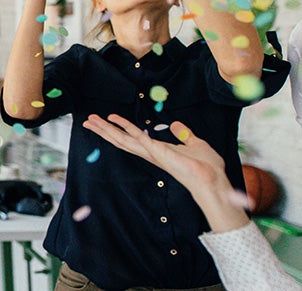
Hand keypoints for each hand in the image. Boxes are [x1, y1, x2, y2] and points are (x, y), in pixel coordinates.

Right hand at [82, 114, 226, 193]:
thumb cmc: (206, 167)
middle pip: (121, 140)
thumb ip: (184, 134)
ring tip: (92, 120)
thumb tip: (176, 124)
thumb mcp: (195, 144)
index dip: (116, 130)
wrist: (213, 181)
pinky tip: (115, 120)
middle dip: (103, 130)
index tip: (105, 120)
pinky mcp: (159, 153)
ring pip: (124, 139)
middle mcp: (150, 153)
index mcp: (156, 151)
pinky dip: (128, 128)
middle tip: (87, 120)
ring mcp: (153, 153)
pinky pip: (140, 138)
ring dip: (107, 129)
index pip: (131, 139)